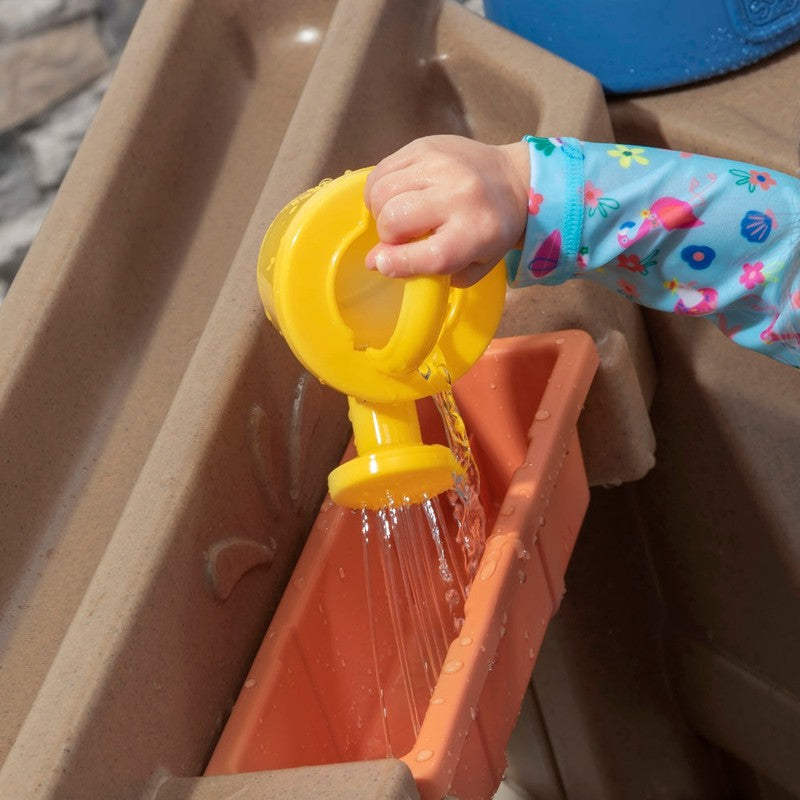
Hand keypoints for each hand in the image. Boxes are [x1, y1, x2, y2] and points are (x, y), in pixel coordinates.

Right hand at [363, 135, 529, 286]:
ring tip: (397, 216)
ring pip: (381, 192)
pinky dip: (379, 190)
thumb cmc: (491, 230)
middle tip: (399, 238)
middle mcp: (458, 194)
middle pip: (394, 219)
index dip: (396, 263)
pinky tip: (395, 196)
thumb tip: (379, 261)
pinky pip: (381, 171)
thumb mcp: (474, 264)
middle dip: (388, 236)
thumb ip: (430, 272)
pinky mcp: (424, 145)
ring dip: (380, 211)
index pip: (428, 254)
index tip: (382, 264)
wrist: (513, 178)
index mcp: (477, 232)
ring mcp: (440, 164)